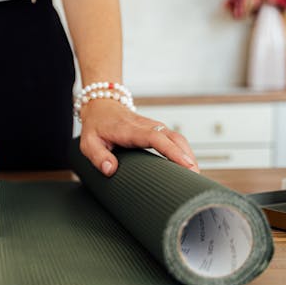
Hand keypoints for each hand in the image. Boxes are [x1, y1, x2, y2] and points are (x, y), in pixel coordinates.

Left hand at [78, 99, 198, 175]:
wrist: (101, 105)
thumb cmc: (96, 126)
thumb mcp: (89, 142)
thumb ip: (99, 157)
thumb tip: (111, 170)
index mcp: (131, 130)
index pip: (157, 138)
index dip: (173, 151)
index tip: (186, 164)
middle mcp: (147, 126)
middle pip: (175, 139)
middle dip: (187, 157)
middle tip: (196, 178)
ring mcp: (154, 127)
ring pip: (178, 139)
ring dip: (189, 155)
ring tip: (196, 177)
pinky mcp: (158, 130)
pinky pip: (175, 140)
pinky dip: (184, 152)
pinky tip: (188, 167)